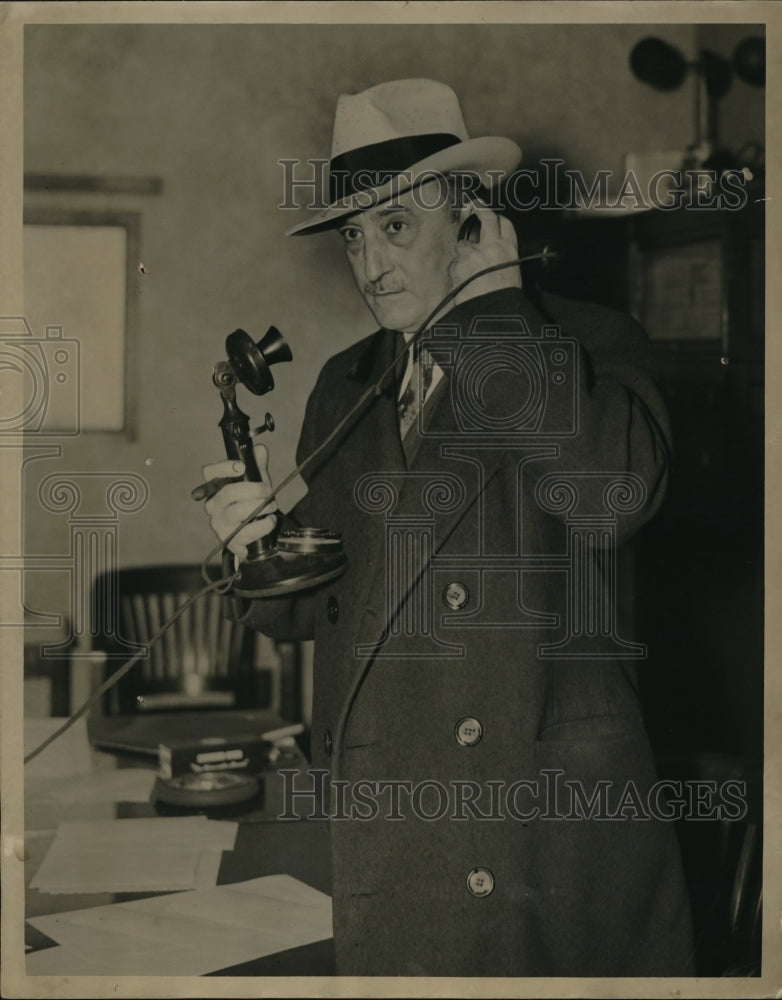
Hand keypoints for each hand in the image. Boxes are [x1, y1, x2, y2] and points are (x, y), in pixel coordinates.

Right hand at [201, 443, 277, 559]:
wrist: (259, 530)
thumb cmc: (253, 502)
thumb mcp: (258, 482)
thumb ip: (258, 465)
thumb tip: (260, 449)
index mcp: (216, 487)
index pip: (209, 473)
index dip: (223, 468)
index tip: (242, 467)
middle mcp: (213, 505)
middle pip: (226, 493)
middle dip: (252, 490)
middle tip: (267, 491)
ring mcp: (219, 524)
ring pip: (235, 513)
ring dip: (259, 507)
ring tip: (272, 506)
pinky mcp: (229, 541)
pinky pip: (245, 533)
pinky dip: (262, 526)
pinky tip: (271, 520)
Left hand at [448, 200, 520, 306]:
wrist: (494, 316)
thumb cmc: (504, 299)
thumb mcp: (512, 275)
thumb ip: (501, 260)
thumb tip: (492, 255)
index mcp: (509, 251)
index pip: (505, 224)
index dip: (495, 216)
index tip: (488, 211)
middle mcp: (492, 248)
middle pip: (486, 220)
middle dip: (480, 211)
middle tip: (474, 206)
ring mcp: (473, 255)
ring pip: (462, 245)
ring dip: (462, 255)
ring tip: (468, 273)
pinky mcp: (459, 266)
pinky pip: (454, 265)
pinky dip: (456, 273)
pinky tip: (462, 284)